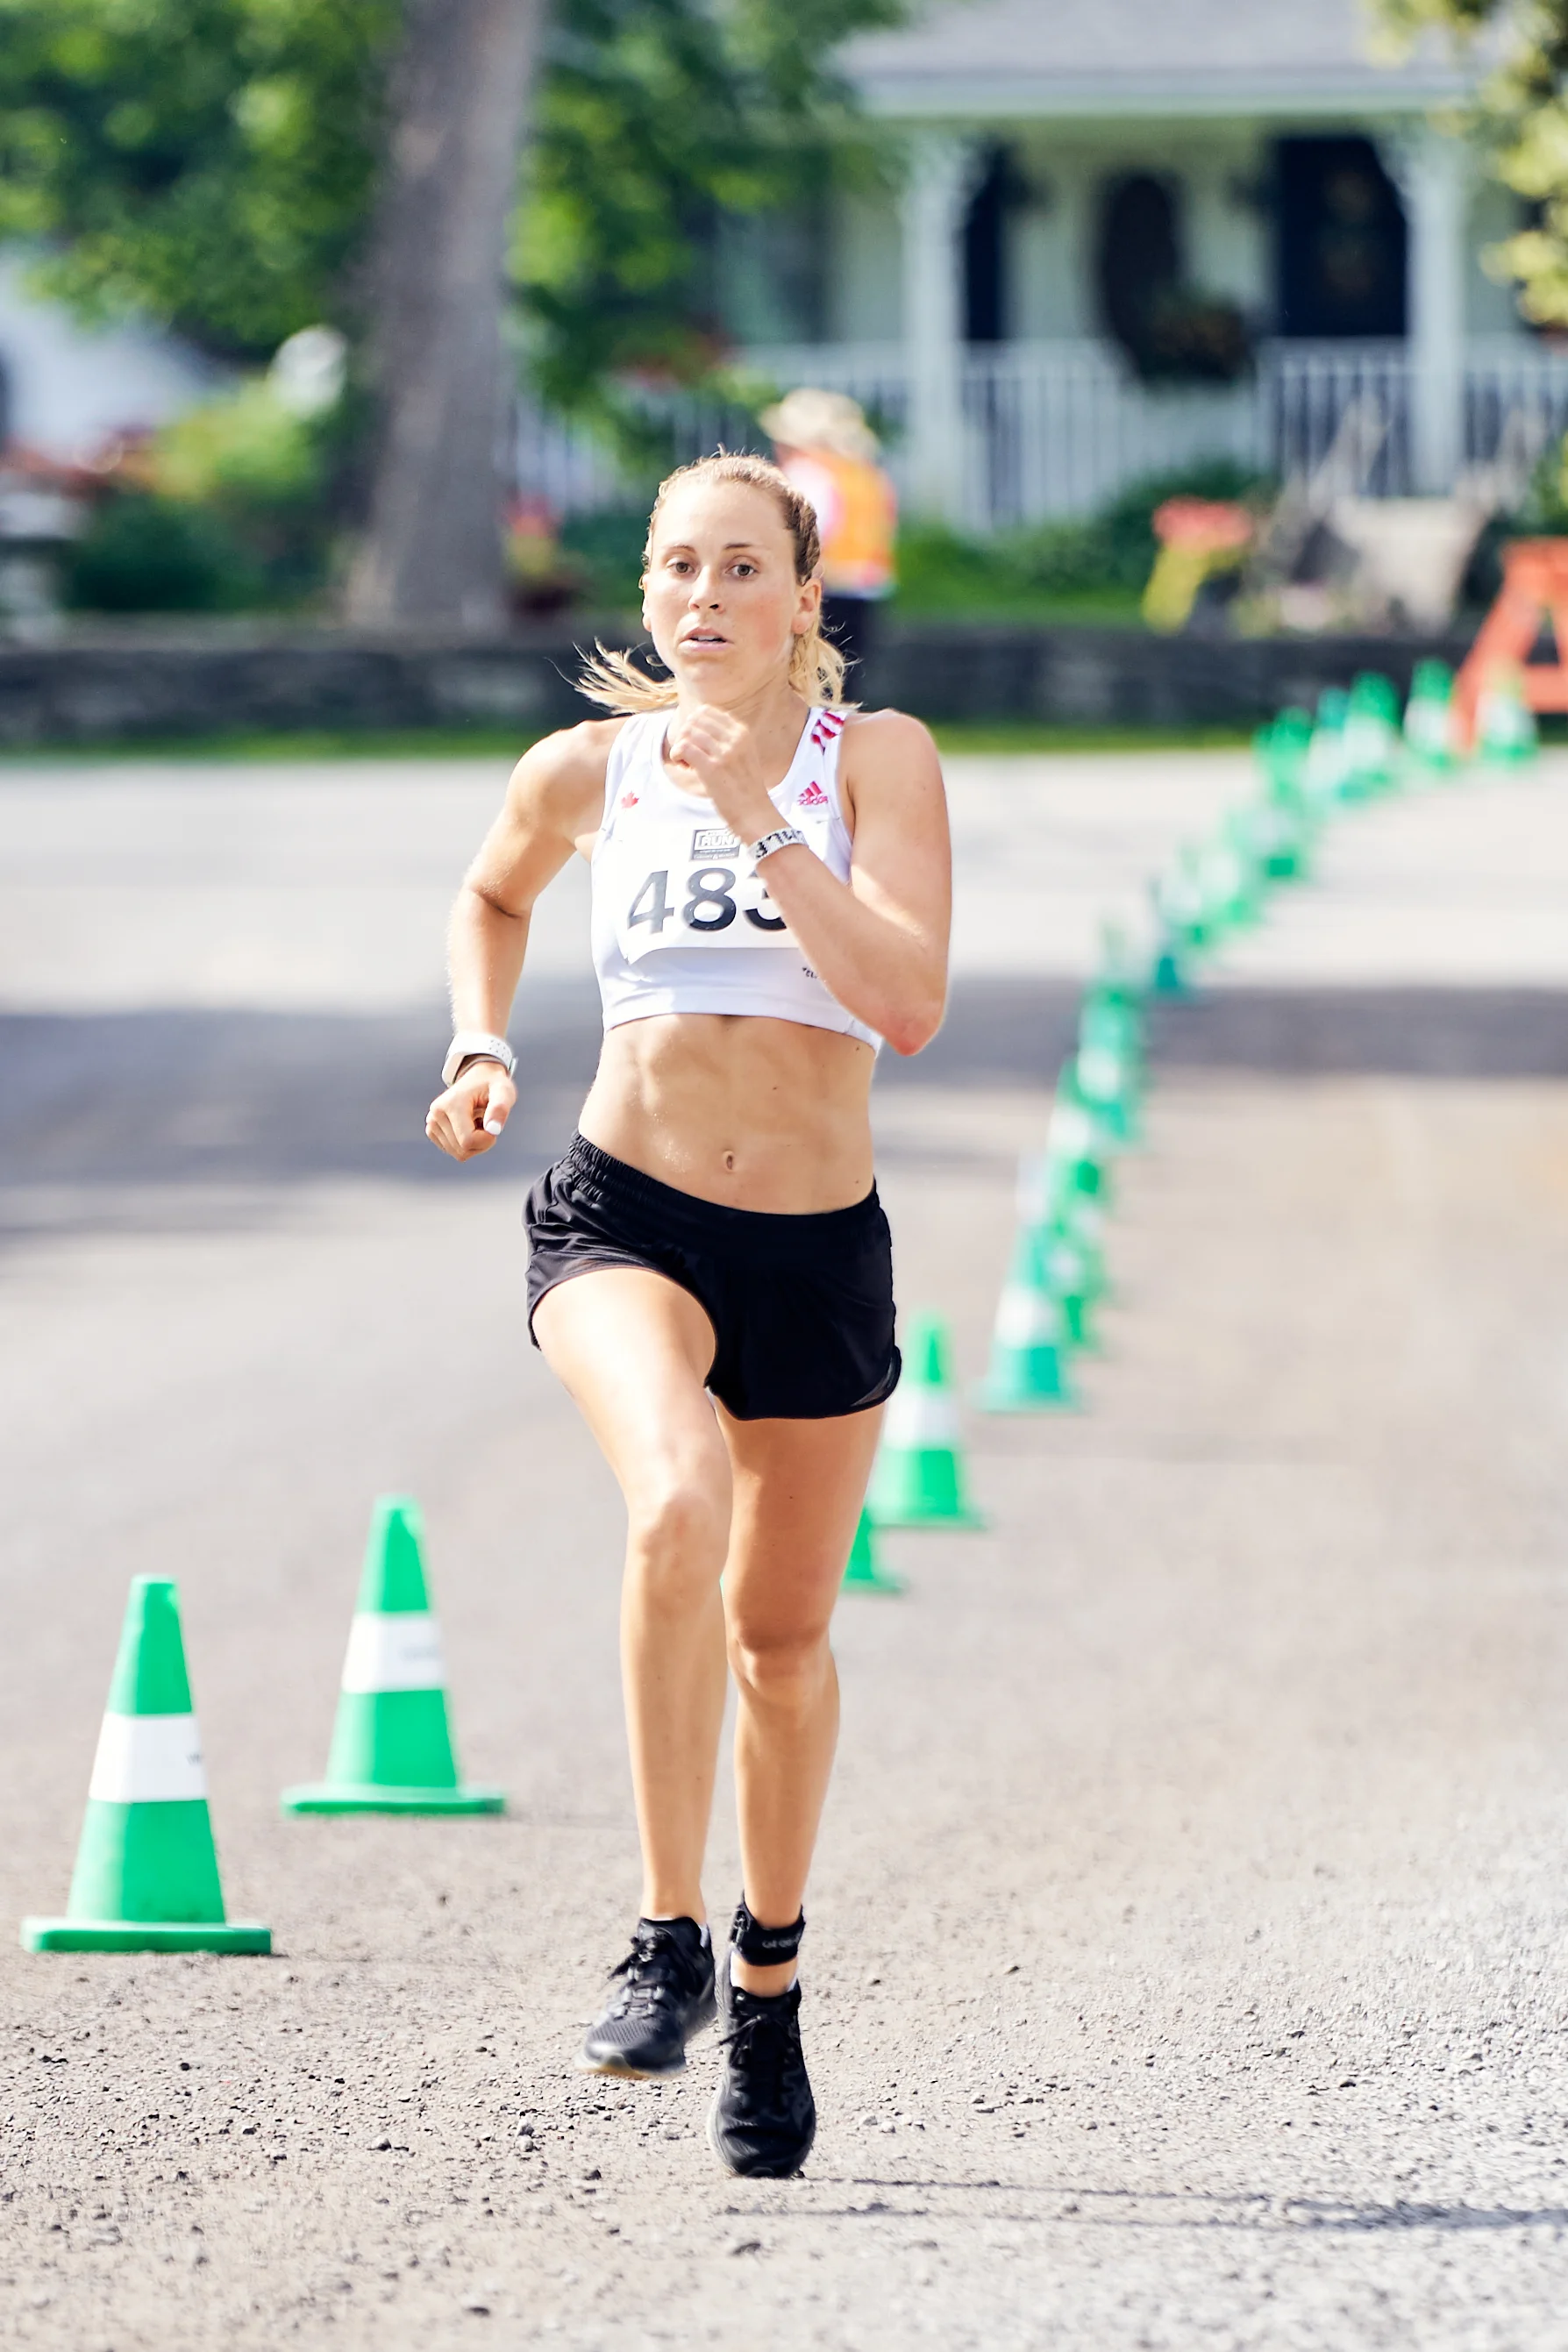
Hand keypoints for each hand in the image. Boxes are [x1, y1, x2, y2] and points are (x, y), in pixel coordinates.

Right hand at [425, 1059, 516, 1160]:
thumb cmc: (493, 1085)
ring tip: (477, 1121)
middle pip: (463, 1151)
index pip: (468, 1141)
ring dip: (475, 1143)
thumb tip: (493, 1130)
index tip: (494, 1124)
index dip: (487, 1139)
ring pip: (459, 1154)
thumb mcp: (503, 1092)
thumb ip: (500, 1108)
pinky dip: (466, 1144)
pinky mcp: (432, 1130)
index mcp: (451, 1104)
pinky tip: (469, 1126)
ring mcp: (431, 1123)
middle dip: (482, 1142)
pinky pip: (454, 1151)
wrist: (479, 1078)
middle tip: (486, 1121)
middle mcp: (436, 1114)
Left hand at [664, 707, 776, 842]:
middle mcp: (734, 739)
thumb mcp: (744, 754)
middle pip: (695, 720)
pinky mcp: (712, 769)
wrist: (754, 813)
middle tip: (688, 753)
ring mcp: (724, 753)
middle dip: (685, 734)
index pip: (707, 711)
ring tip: (687, 763)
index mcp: (742, 732)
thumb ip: (728, 739)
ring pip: (688, 733)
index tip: (696, 742)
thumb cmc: (746, 788)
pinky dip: (677, 755)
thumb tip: (698, 728)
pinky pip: (684, 748)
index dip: (694, 724)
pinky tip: (683, 766)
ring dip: (681, 746)